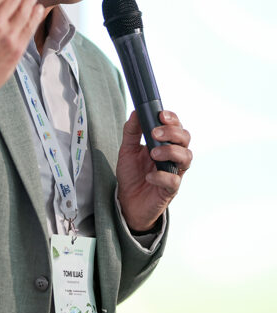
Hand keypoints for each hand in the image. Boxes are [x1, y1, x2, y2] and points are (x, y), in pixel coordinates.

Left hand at [116, 110, 191, 231]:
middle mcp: (173, 157)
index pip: (176, 127)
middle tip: (154, 134)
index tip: (161, 115)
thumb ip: (132, 131)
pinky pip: (174, 181)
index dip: (173, 119)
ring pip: (186, 157)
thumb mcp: (127, 149)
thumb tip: (136, 112)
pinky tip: (149, 176)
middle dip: (172, 132)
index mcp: (164, 144)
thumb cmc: (131, 174)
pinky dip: (162, 176)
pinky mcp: (170, 190)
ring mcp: (174, 172)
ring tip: (152, 154)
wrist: (126, 201)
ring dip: (170, 151)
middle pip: (185, 138)